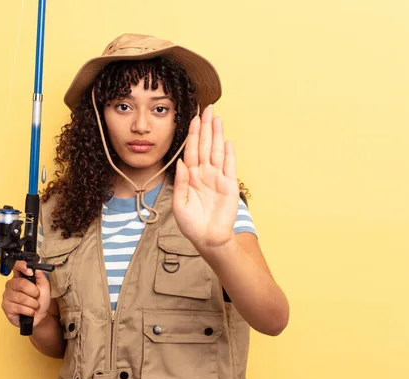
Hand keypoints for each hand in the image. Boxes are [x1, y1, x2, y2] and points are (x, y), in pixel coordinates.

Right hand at [1, 261, 50, 328]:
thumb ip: (41, 276)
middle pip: (21, 283)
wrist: (39, 316)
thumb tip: (36, 268)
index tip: (30, 271)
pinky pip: (19, 307)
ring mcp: (7, 296)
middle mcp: (11, 285)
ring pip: (21, 297)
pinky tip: (29, 311)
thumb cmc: (40, 301)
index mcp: (20, 277)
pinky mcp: (6, 307)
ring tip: (34, 305)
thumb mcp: (45, 287)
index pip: (16, 266)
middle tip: (37, 296)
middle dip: (33, 292)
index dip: (22, 266)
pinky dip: (29, 311)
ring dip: (32, 303)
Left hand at [173, 105, 238, 249]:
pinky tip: (227, 141)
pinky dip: (228, 154)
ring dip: (217, 135)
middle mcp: (205, 174)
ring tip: (217, 118)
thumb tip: (181, 162)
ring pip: (217, 151)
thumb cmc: (192, 224)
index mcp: (191, 177)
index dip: (192, 135)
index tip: (192, 119)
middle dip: (206, 127)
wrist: (208, 239)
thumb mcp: (179, 203)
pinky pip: (229, 166)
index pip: (191, 151)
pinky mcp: (229, 186)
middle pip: (205, 145)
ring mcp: (218, 178)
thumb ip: (181, 182)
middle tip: (207, 109)